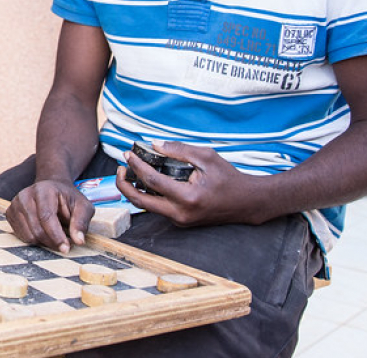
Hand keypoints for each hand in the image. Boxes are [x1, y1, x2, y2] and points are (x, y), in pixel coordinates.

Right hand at [5, 180, 93, 252]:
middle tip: (64, 245)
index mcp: (43, 190)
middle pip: (37, 228)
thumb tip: (79, 241)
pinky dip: (35, 240)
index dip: (56, 235)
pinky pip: (22, 236)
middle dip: (52, 242)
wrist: (50, 189)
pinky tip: (44, 232)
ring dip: (44, 242)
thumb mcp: (82, 206)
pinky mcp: (10, 213)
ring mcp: (15, 204)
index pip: (46, 216)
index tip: (66, 248)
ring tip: (55, 235)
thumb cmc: (67, 199)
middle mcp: (25, 195)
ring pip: (28, 235)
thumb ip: (81, 222)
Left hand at [116, 141, 262, 225]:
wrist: (247, 202)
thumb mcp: (206, 157)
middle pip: (140, 201)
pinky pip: (158, 208)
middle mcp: (180, 213)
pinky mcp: (181, 222)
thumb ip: (179, 150)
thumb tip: (154, 144)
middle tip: (120, 168)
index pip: (151, 180)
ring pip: (147, 206)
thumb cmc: (228, 178)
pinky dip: (148, 194)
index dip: (136, 165)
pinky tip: (146, 180)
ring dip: (134, 189)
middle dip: (123, 184)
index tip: (127, 153)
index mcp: (187, 197)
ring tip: (130, 171)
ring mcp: (180, 220)